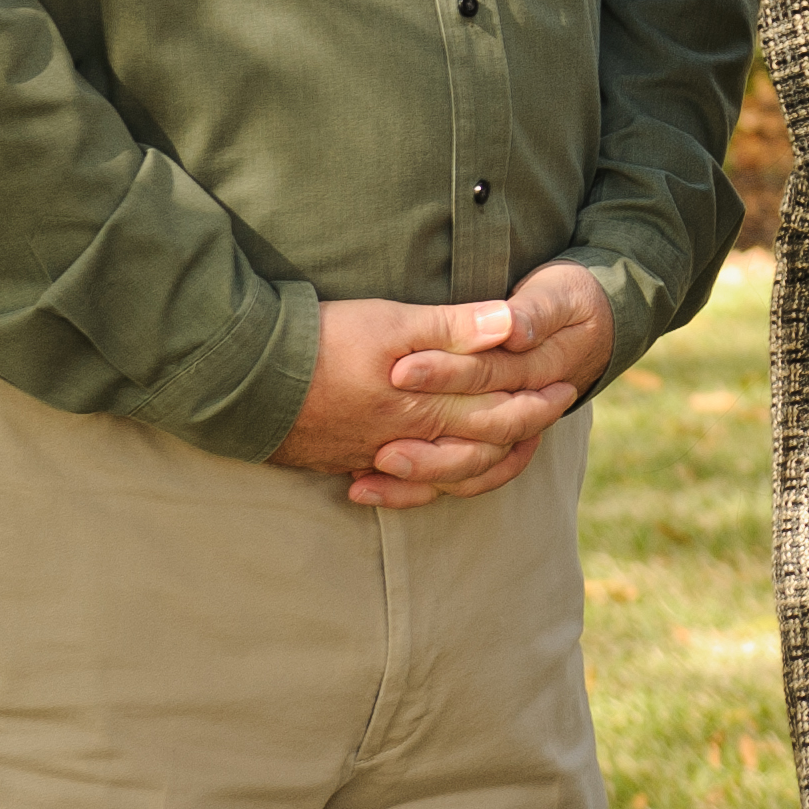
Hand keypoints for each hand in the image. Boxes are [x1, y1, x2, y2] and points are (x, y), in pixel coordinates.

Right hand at [269, 274, 608, 506]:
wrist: (242, 380)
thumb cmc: (322, 342)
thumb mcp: (393, 323)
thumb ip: (455, 327)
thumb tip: (514, 324)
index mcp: (427, 406)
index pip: (498, 410)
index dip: (535, 401)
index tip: (566, 388)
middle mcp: (407, 438)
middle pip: (479, 444)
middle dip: (522, 429)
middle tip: (552, 413)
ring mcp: (373, 454)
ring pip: (443, 471)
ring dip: (480, 461)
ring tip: (506, 449)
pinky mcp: (343, 458)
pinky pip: (398, 485)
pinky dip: (421, 484)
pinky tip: (424, 479)